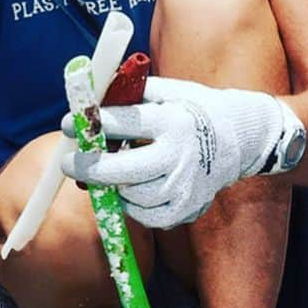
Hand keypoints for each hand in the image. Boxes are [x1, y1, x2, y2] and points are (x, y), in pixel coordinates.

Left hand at [60, 76, 304, 228]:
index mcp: (173, 121)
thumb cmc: (194, 110)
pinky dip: (132, 205)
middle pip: (122, 170)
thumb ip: (131, 93)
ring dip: (112, 186)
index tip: (68, 124)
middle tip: (69, 164)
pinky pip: (147, 216)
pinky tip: (130, 190)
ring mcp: (185, 186)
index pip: (123, 124)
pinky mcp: (187, 209)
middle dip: (89, 168)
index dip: (91, 124)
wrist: (240, 139)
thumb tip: (90, 97)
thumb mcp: (168, 91)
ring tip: (107, 173)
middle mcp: (179, 156)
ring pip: (132, 197)